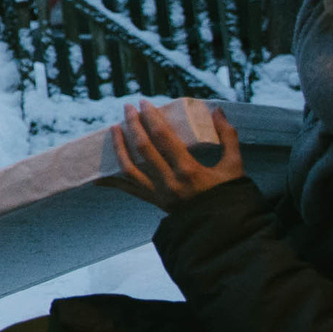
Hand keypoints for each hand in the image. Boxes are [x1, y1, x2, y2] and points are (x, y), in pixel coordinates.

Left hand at [103, 100, 244, 209]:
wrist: (221, 229)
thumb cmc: (228, 196)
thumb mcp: (234, 166)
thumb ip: (228, 137)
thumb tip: (217, 111)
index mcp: (189, 170)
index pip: (163, 138)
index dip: (151, 118)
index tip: (144, 103)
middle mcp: (169, 182)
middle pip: (143, 148)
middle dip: (133, 124)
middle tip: (128, 108)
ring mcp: (158, 193)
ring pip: (129, 168)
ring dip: (118, 146)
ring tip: (114, 128)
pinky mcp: (153, 201)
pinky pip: (128, 189)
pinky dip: (111, 181)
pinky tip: (98, 174)